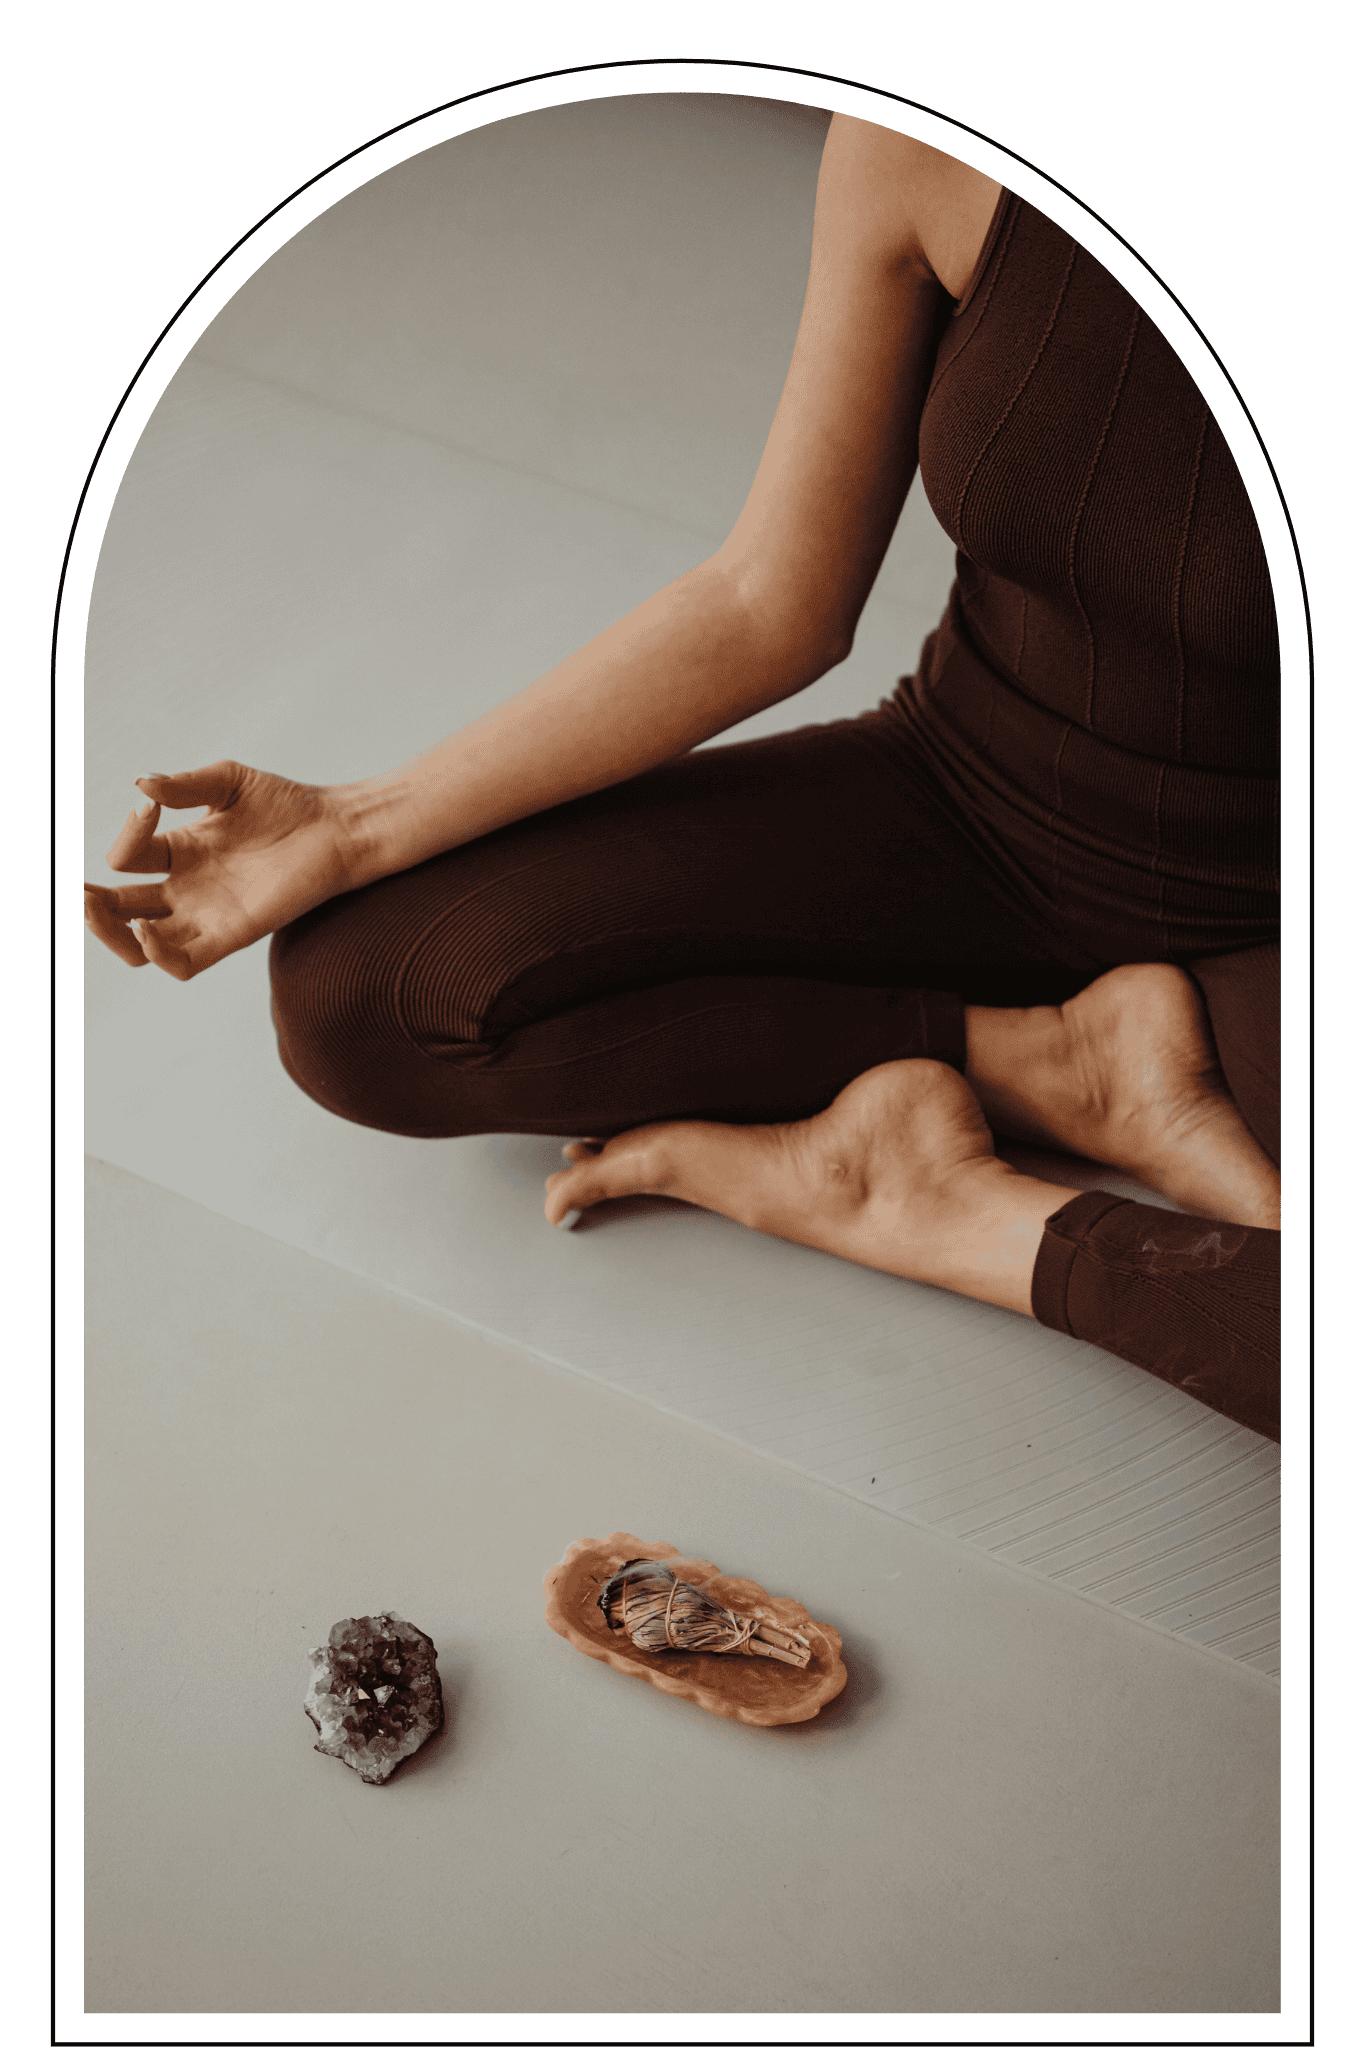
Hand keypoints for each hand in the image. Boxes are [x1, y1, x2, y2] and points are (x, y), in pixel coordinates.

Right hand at [84, 762, 359, 980]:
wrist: (336, 829)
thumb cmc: (287, 803)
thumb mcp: (227, 782)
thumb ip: (183, 785)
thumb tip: (140, 785)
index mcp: (179, 852)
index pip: (128, 858)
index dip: (127, 834)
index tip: (149, 805)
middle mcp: (187, 889)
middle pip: (119, 911)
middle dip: (92, 903)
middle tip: (82, 890)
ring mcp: (207, 916)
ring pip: (139, 948)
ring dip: (110, 933)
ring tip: (96, 906)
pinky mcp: (233, 936)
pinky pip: (183, 963)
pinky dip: (157, 955)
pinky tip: (147, 930)